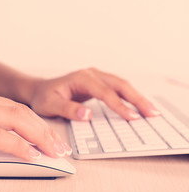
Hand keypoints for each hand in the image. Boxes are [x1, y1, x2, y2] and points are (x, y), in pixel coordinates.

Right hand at [0, 83, 69, 174]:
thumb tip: (0, 140)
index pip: (12, 106)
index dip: (35, 123)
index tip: (49, 138)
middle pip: (19, 111)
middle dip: (44, 130)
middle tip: (59, 148)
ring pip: (13, 119)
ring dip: (38, 137)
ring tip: (53, 153)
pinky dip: (17, 145)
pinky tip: (30, 156)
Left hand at [29, 68, 159, 120]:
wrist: (40, 90)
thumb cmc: (44, 97)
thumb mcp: (50, 105)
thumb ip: (68, 109)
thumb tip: (88, 115)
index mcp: (81, 78)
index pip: (104, 92)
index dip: (119, 105)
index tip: (131, 117)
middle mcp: (91, 74)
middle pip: (120, 84)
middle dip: (137, 99)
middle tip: (152, 113)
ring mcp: (96, 77)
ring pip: (122, 85)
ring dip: (137, 97)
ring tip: (152, 111)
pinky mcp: (99, 84)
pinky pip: (118, 89)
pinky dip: (130, 97)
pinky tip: (139, 106)